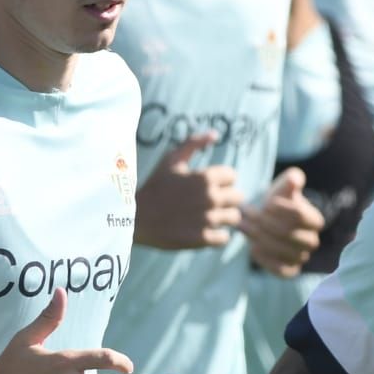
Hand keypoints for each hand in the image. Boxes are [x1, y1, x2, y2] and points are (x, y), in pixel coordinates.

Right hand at [133, 132, 243, 249]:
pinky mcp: (202, 239)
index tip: (207, 185)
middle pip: (238, 198)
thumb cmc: (155, 186)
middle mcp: (210, 197)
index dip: (221, 180)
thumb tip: (215, 134)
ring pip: (234, 218)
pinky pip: (224, 238)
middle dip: (225, 199)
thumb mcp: (171, 160)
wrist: (135, 217)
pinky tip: (204, 230)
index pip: (233, 176)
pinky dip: (217, 236)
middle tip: (209, 202)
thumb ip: (193, 144)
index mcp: (205, 177)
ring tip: (208, 216)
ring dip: (223, 217)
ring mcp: (207, 219)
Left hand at [242, 168, 323, 276]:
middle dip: (264, 223)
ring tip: (243, 225)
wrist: (265, 222)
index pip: (300, 215)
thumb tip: (294, 179)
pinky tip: (252, 247)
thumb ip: (290, 180)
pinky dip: (266, 259)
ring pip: (283, 251)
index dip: (281, 209)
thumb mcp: (282, 188)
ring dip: (260, 238)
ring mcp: (302, 257)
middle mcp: (312, 241)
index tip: (266, 203)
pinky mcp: (290, 271)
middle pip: (288, 233)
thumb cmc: (275, 202)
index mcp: (315, 220)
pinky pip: (281, 270)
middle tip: (246, 214)